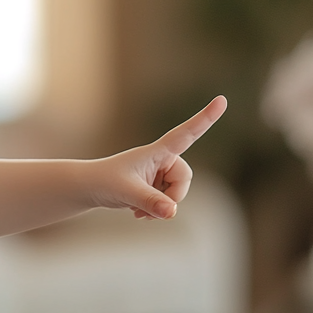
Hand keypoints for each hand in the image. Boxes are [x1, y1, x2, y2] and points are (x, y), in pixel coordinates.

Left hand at [98, 96, 226, 218]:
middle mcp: (163, 159)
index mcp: (157, 151)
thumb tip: (172, 212)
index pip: (186, 134)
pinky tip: (138, 212)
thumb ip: (150, 202)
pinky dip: (156, 211)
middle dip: (172, 197)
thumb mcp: (127, 192)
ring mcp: (160, 174)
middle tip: (149, 208)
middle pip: (185, 178)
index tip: (222, 100)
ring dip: (161, 206)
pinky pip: (169, 202)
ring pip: (177, 194)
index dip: (205, 118)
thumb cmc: (104, 182)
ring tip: (137, 209)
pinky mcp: (157, 187)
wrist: (90, 189)